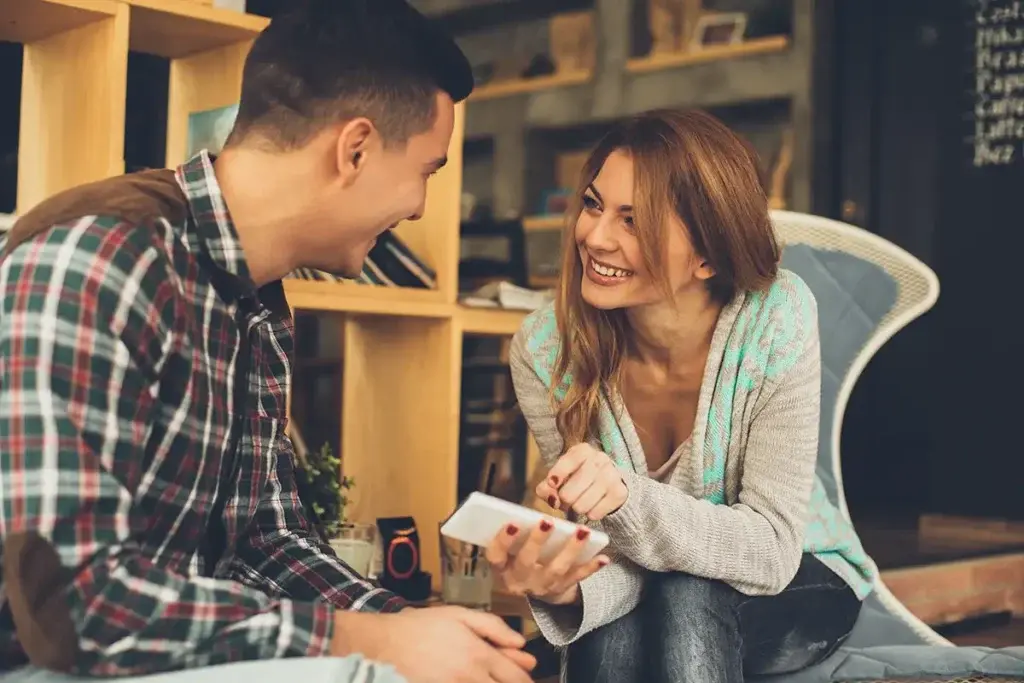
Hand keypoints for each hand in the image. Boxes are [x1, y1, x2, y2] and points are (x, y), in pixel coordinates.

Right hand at [332, 605, 534, 682]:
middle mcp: (470, 678)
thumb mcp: (459, 614)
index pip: (516, 678)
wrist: (384, 644)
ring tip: (486, 674)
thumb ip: (493, 626)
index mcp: (479, 655)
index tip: (526, 674)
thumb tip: (520, 642)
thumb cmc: (420, 626)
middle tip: (510, 676)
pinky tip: (468, 678)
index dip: (526, 678)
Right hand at [485, 518, 608, 605]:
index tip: (512, 522)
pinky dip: (591, 567)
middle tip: (547, 521)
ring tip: (582, 531)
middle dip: (537, 541)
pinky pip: (577, 577)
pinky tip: (604, 557)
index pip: (496, 556)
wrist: (533, 587)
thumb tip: (522, 512)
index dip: (502, 541)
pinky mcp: (561, 588)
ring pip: (556, 569)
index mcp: (502, 568)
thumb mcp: (508, 550)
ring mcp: (542, 587)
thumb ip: (512, 535)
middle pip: (527, 561)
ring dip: (570, 549)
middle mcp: (520, 581)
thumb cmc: (518, 557)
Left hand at [537, 443, 627, 521]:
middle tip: (567, 499)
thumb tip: (551, 499)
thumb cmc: (578, 479)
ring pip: (581, 505)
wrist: (609, 483)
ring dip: (577, 508)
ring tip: (580, 502)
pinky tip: (593, 506)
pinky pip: (595, 514)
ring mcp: (612, 475)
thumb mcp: (560, 477)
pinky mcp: (620, 493)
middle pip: (569, 492)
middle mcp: (599, 459)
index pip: (566, 463)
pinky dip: (590, 514)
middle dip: (564, 500)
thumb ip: (546, 487)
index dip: (555, 476)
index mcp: (582, 451)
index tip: (552, 484)